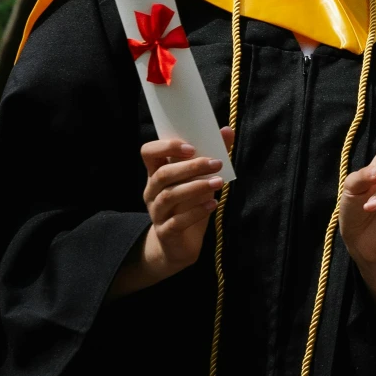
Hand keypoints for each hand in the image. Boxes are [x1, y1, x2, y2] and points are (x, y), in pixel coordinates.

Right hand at [112, 127, 234, 297]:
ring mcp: (156, 213)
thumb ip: (212, 155)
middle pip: (162, 175)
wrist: (177, 244)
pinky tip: (212, 204)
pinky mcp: (165, 232)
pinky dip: (196, 212)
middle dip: (190, 167)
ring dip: (195, 187)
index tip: (191, 147)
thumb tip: (227, 130)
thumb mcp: (199, 179)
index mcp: (157, 173)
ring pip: (169, 196)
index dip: (166, 146)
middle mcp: (152, 191)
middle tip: (216, 164)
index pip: (148, 152)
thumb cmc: (189, 204)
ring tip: (219, 183)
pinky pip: (177, 222)